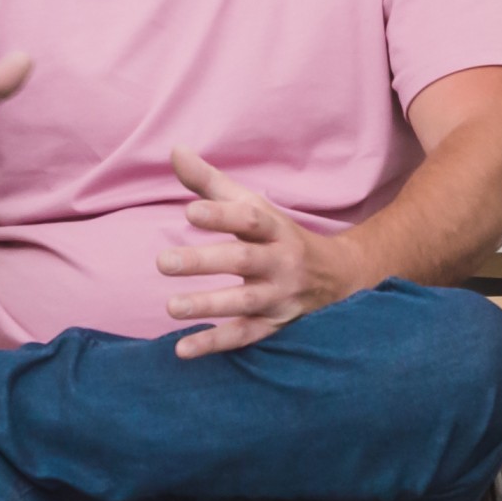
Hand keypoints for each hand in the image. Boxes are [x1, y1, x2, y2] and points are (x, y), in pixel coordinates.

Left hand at [154, 150, 354, 356]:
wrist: (338, 277)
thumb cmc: (279, 236)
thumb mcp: (253, 207)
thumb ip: (211, 183)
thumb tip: (174, 151)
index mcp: (274, 228)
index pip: (249, 219)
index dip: (222, 215)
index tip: (191, 211)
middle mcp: (281, 261)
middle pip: (244, 260)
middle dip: (204, 262)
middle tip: (163, 262)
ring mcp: (280, 296)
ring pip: (245, 301)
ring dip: (208, 305)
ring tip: (170, 306)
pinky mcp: (275, 325)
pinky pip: (245, 336)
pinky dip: (215, 344)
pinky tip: (182, 349)